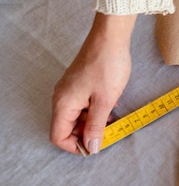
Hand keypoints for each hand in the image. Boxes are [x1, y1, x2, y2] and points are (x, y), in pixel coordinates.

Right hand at [50, 13, 136, 154]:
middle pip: (67, 127)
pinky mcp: (79, 83)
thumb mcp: (104, 101)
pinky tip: (111, 106)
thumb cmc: (107, 66)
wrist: (110, 38)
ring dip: (93, 121)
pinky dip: (95, 109)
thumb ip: (96, 126)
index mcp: (63, 103)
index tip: (95, 146)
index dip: (75, 146)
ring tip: (113, 119)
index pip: (58, 136)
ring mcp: (70, 89)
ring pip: (77, 116)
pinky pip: (83, 104)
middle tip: (109, 132)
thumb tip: (90, 147)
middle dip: (87, 133)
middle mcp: (62, 97)